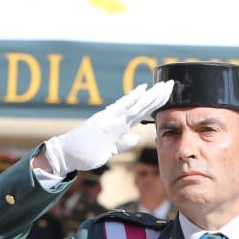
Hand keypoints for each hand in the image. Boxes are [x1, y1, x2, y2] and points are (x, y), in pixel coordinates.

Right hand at [39, 81, 174, 175]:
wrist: (66, 154)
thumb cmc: (85, 153)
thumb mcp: (109, 151)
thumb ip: (122, 144)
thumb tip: (135, 138)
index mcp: (118, 125)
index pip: (141, 113)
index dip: (154, 104)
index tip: (166, 96)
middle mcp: (115, 118)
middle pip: (142, 105)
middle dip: (157, 95)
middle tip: (171, 84)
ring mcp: (110, 118)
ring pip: (136, 104)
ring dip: (151, 95)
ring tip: (164, 86)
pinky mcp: (104, 120)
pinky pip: (121, 108)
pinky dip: (131, 98)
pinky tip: (142, 90)